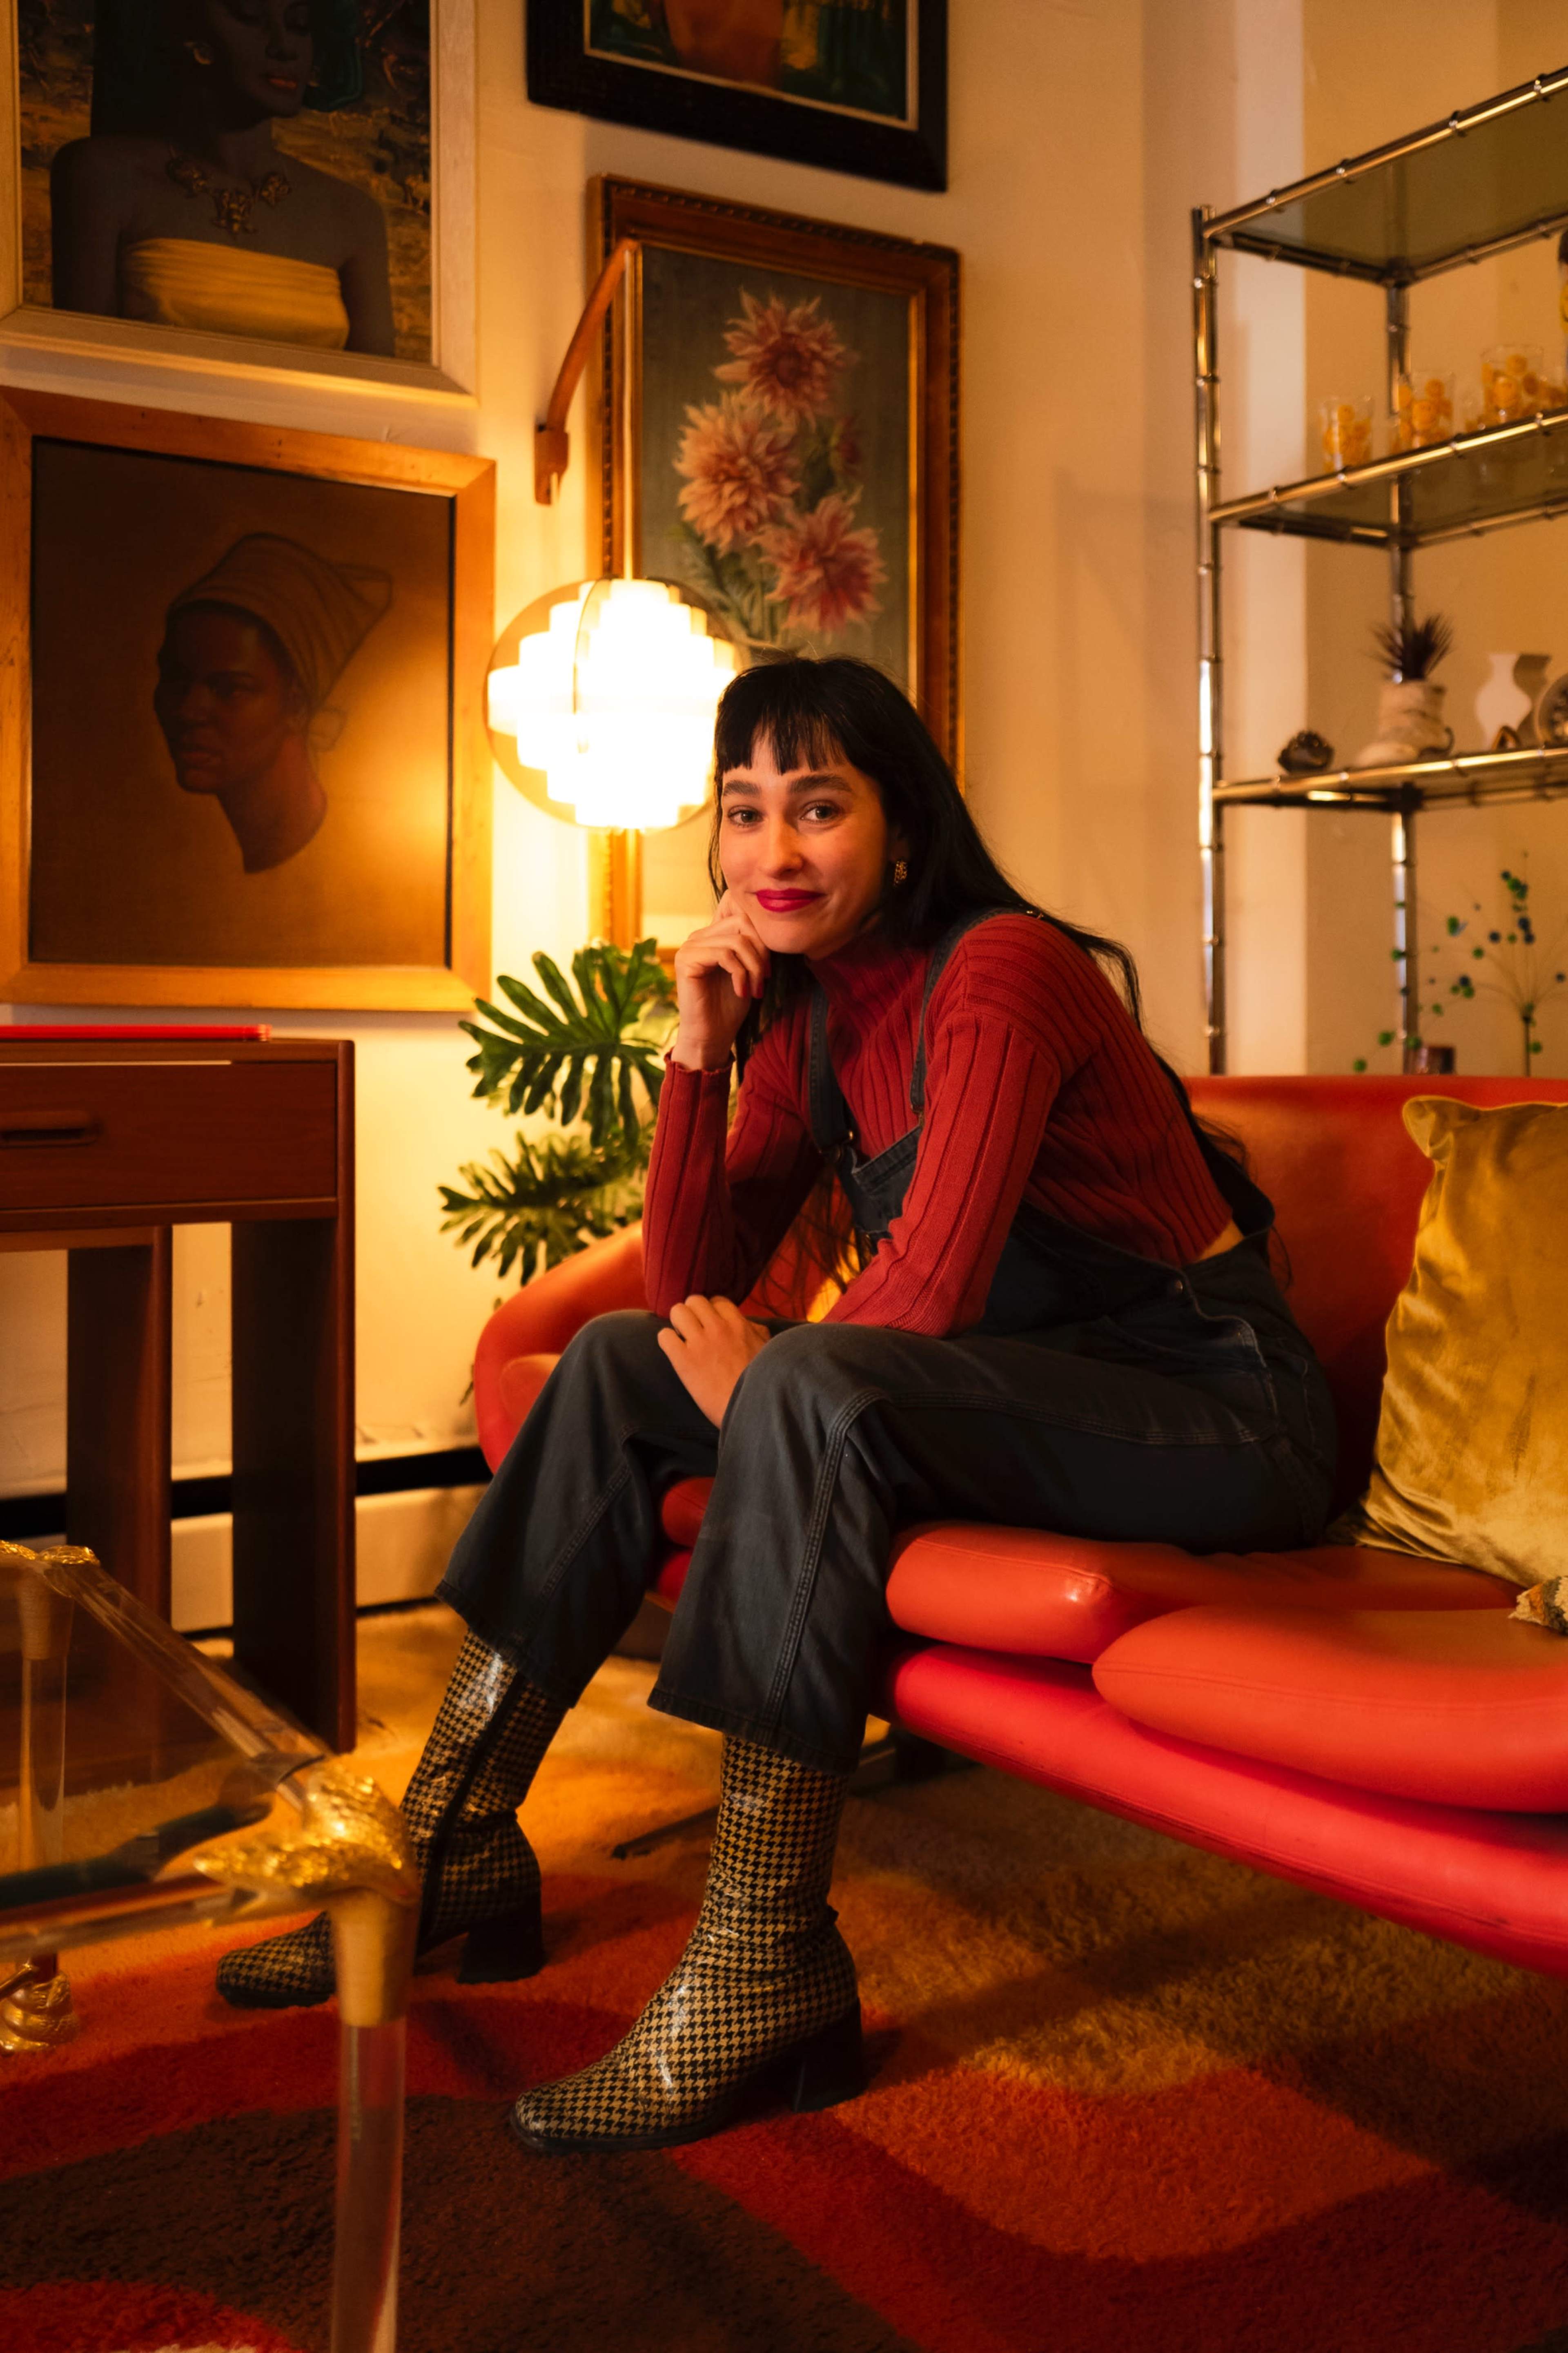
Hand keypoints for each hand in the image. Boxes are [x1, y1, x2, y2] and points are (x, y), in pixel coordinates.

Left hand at [658, 1294, 769, 1426]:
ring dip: (678, 1323)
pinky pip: (664, 1336)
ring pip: (677, 1311)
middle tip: (693, 1330)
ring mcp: (700, 1343)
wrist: (752, 1409)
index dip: (711, 1312)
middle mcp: (718, 1328)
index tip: (711, 1324)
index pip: (718, 1301)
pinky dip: (667, 1342)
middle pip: (694, 1301)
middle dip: (692, 1313)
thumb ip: (756, 1332)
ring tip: (682, 1338)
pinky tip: (675, 1352)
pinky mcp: (683, 1360)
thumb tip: (749, 1324)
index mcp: (739, 1325)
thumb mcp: (767, 1350)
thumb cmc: (762, 1382)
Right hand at [669, 892, 769, 1071]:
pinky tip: (742, 992)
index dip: (763, 941)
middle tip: (765, 979)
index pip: (744, 918)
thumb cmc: (730, 1007)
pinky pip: (724, 955)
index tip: (769, 971)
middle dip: (761, 953)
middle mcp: (698, 937)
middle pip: (742, 924)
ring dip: (754, 968)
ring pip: (736, 941)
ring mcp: (689, 947)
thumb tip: (771, 928)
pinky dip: (740, 975)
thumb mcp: (749, 970)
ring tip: (756, 990)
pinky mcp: (686, 960)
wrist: (711, 1036)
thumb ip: (753, 947)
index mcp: (712, 936)